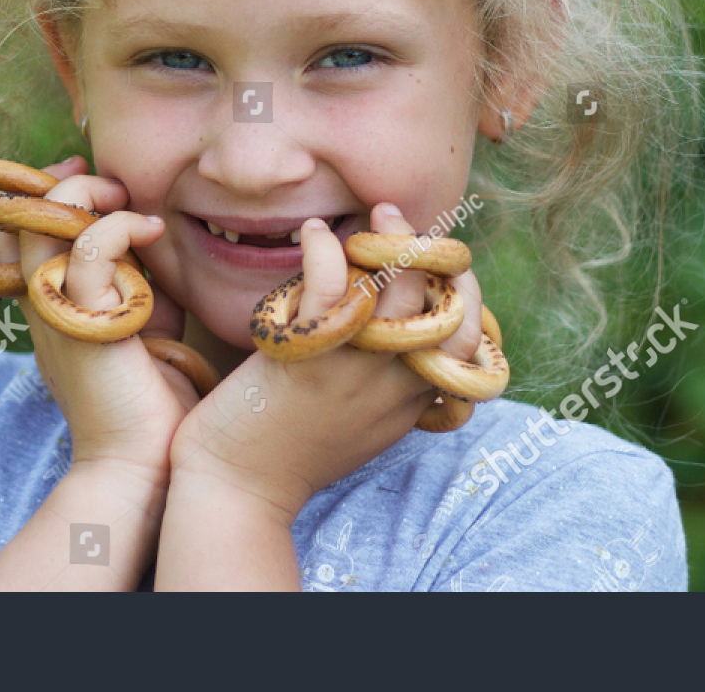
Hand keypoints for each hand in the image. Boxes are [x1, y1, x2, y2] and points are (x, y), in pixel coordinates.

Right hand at [0, 155, 197, 480]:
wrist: (143, 465)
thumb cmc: (153, 405)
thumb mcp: (143, 326)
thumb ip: (138, 283)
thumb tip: (154, 239)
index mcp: (48, 305)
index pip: (18, 230)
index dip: (47, 193)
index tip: (95, 180)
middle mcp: (40, 304)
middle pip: (19, 216)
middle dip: (64, 184)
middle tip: (113, 189)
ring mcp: (55, 312)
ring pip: (44, 220)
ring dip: (89, 196)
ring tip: (129, 204)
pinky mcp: (83, 322)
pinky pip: (90, 248)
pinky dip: (122, 226)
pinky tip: (152, 232)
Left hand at [167, 202, 483, 523]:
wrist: (236, 489)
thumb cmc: (290, 451)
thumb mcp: (362, 420)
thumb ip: (390, 379)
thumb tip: (404, 326)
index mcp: (412, 398)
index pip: (467, 333)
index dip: (460, 289)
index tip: (434, 260)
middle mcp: (394, 381)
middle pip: (441, 301)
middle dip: (431, 250)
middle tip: (399, 219)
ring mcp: (354, 367)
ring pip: (398, 286)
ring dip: (388, 237)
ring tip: (374, 214)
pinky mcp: (308, 354)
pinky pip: (331, 284)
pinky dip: (325, 248)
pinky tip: (314, 233)